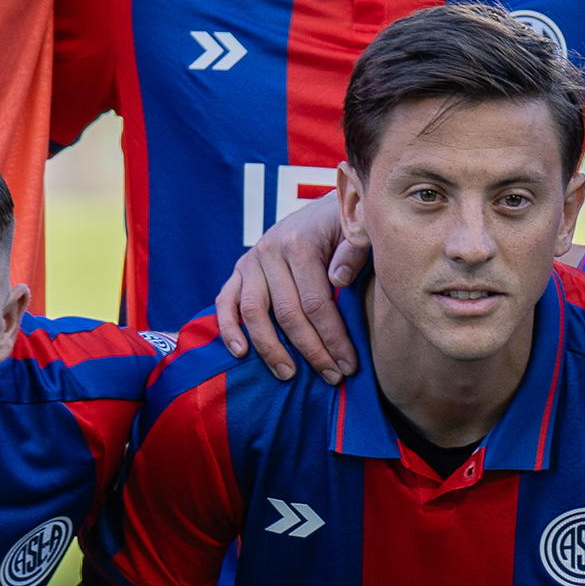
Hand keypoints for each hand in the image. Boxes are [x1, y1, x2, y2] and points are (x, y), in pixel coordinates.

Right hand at [217, 191, 364, 383]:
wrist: (324, 209)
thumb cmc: (346, 227)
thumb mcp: (358, 231)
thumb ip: (354, 251)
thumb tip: (339, 280)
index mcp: (301, 244)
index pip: (316, 303)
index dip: (333, 338)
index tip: (349, 365)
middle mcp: (270, 251)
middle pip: (287, 313)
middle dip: (311, 350)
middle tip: (331, 376)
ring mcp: (251, 261)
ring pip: (254, 312)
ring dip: (270, 348)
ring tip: (288, 375)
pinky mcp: (240, 270)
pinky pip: (226, 301)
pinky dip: (229, 328)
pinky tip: (240, 353)